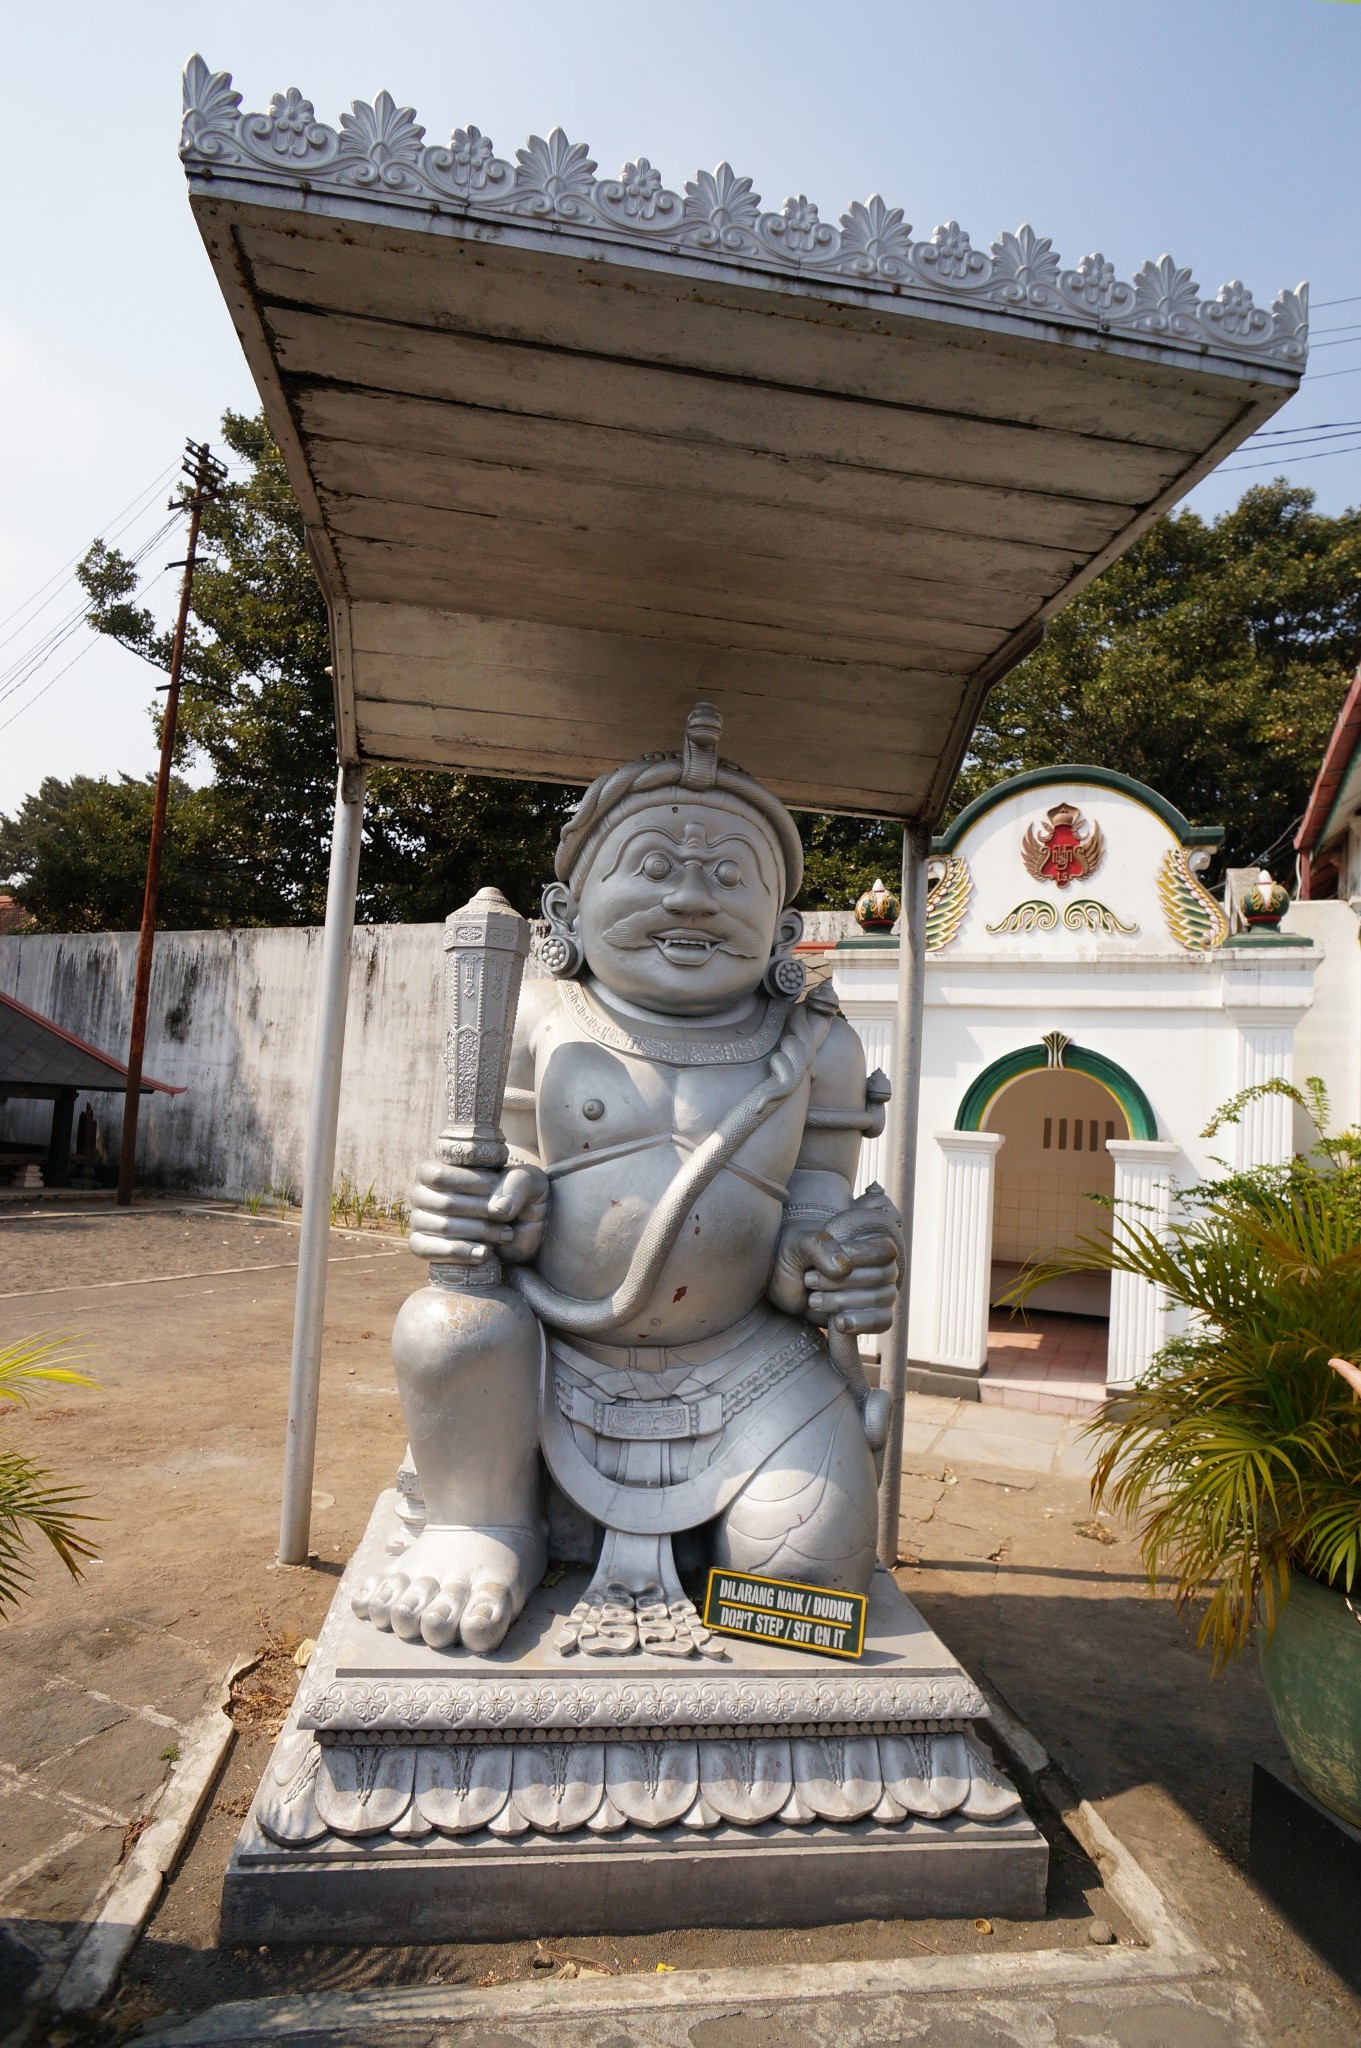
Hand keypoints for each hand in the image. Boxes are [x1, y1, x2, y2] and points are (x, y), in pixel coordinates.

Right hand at [409, 1159, 549, 1265]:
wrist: (523, 1230)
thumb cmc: (520, 1197)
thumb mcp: (529, 1182)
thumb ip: (517, 1186)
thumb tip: (496, 1210)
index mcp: (439, 1169)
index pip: (440, 1175)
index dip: (470, 1183)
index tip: (495, 1188)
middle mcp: (423, 1194)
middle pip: (445, 1203)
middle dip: (481, 1212)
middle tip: (505, 1218)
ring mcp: (421, 1221)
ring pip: (443, 1227)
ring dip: (479, 1232)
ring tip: (504, 1235)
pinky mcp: (424, 1246)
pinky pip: (428, 1250)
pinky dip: (459, 1253)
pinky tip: (484, 1254)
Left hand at [767, 1187, 901, 1336]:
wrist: (779, 1283)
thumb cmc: (795, 1254)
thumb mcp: (801, 1243)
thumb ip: (821, 1248)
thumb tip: (845, 1268)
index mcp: (870, 1244)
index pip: (885, 1251)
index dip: (860, 1257)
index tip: (829, 1262)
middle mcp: (880, 1268)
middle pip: (881, 1277)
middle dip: (840, 1282)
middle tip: (810, 1280)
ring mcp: (877, 1294)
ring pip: (879, 1299)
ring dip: (842, 1301)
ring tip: (813, 1300)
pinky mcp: (869, 1317)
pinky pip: (883, 1322)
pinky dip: (861, 1323)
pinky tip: (838, 1323)